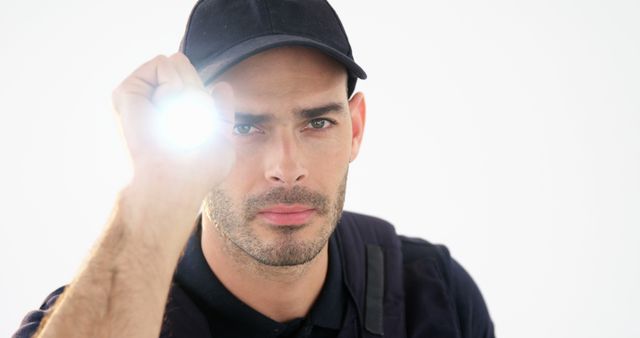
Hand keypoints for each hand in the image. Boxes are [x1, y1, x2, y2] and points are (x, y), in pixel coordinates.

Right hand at [112, 53, 233, 220]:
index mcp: (171, 114)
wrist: (174, 181)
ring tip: (175, 120)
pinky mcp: (125, 91)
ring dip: (187, 91)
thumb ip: (223, 112)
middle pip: (186, 68)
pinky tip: (163, 109)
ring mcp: (138, 96)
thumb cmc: (199, 171)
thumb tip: (221, 85)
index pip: (195, 82)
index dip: (205, 99)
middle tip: (187, 125)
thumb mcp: (222, 138)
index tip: (200, 129)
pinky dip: (173, 84)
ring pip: (175, 63)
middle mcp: (152, 103)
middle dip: (197, 92)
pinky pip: (162, 63)